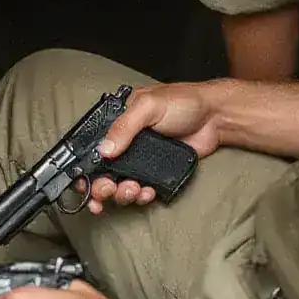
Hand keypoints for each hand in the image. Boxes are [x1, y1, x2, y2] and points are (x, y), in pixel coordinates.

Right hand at [85, 82, 219, 213]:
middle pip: (101, 171)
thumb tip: (103, 149)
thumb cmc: (183, 102)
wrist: (215, 118)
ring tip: (133, 189)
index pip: (91, 146)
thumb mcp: (149, 106)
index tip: (84, 184)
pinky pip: (140, 190)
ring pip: (119, 184)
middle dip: (101, 187)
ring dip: (122, 193)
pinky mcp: (155, 171)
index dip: (84, 168)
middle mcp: (124, 141)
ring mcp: (139, 158)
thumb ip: (124, 126)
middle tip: (108, 190)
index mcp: (117, 121)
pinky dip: (140, 196)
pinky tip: (148, 192)